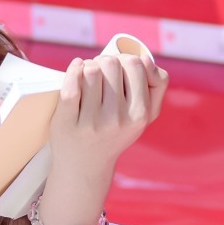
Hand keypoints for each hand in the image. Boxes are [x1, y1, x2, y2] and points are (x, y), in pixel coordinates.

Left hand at [32, 48, 165, 224]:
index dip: (125, 58)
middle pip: (112, 64)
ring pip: (91, 71)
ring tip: (87, 73)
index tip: (118, 67)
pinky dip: (73, 70)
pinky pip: (70, 86)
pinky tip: (76, 68)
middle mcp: (117, 120)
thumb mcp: (144, 116)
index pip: (136, 64)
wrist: (84, 166)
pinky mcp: (67, 122)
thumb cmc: (115, 132)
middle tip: (100, 70)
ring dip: (88, 65)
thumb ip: (156, 86)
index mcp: (140, 115)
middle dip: (104, 60)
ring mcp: (91, 122)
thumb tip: (145, 58)